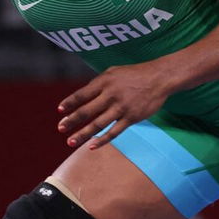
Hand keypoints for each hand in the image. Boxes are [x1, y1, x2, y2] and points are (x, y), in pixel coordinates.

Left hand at [57, 62, 174, 148]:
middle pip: (86, 111)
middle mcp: (111, 95)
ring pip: (98, 124)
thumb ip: (98, 84)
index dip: (69, 103)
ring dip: (83, 134)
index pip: (82, 94)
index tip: (59, 111)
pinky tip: (92, 146)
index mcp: (104, 82)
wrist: (159, 78)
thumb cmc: (134, 74)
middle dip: (71, 121)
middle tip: (60, 129)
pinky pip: (114, 131)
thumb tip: (82, 96)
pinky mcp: (131, 118)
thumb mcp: (113, 72)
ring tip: (71, 142)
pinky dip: (102, 140)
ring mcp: (121, 107)